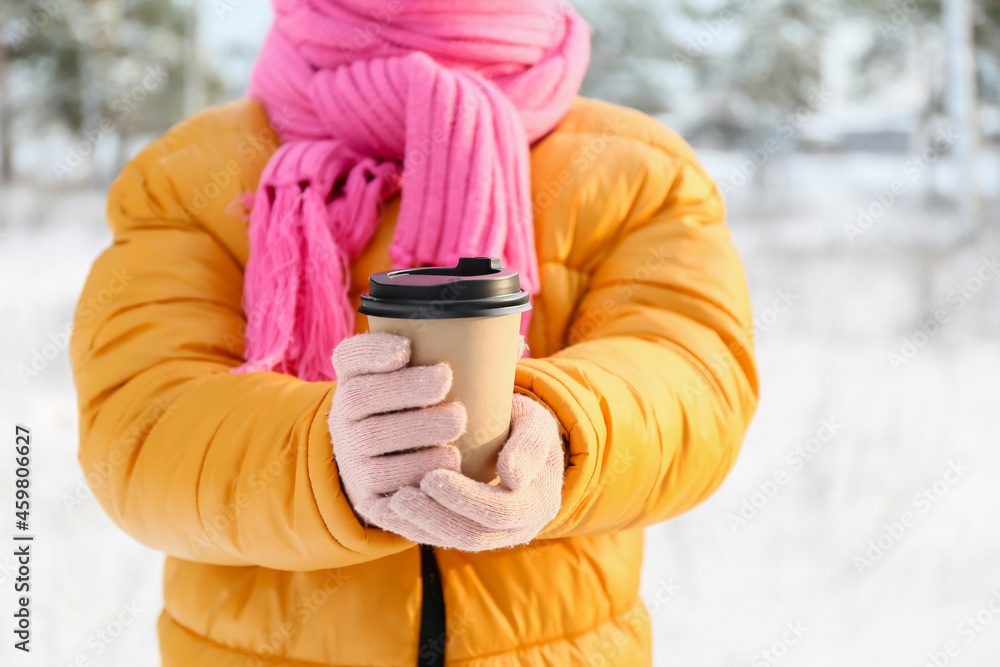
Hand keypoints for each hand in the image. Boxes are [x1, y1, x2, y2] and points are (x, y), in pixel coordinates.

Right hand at [328, 333, 465, 524]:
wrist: (397, 477)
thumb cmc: (424, 417)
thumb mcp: (430, 386)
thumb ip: (464, 361)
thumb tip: (514, 345)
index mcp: (357, 380)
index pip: (350, 356)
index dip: (372, 350)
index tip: (406, 348)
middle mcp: (345, 415)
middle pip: (361, 396)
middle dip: (405, 388)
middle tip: (446, 384)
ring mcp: (351, 455)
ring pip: (371, 440)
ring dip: (415, 433)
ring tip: (456, 428)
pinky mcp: (364, 492)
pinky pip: (380, 485)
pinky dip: (414, 475)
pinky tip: (446, 468)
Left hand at [376, 394, 564, 550]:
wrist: (523, 442)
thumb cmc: (526, 426)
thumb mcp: (536, 425)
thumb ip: (529, 445)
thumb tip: (511, 477)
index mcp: (538, 503)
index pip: (501, 511)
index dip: (465, 499)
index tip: (431, 478)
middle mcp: (518, 528)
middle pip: (473, 535)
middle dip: (433, 517)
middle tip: (400, 496)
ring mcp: (494, 535)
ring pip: (453, 542)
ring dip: (417, 527)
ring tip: (386, 506)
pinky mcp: (471, 533)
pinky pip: (441, 539)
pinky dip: (412, 528)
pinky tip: (384, 512)